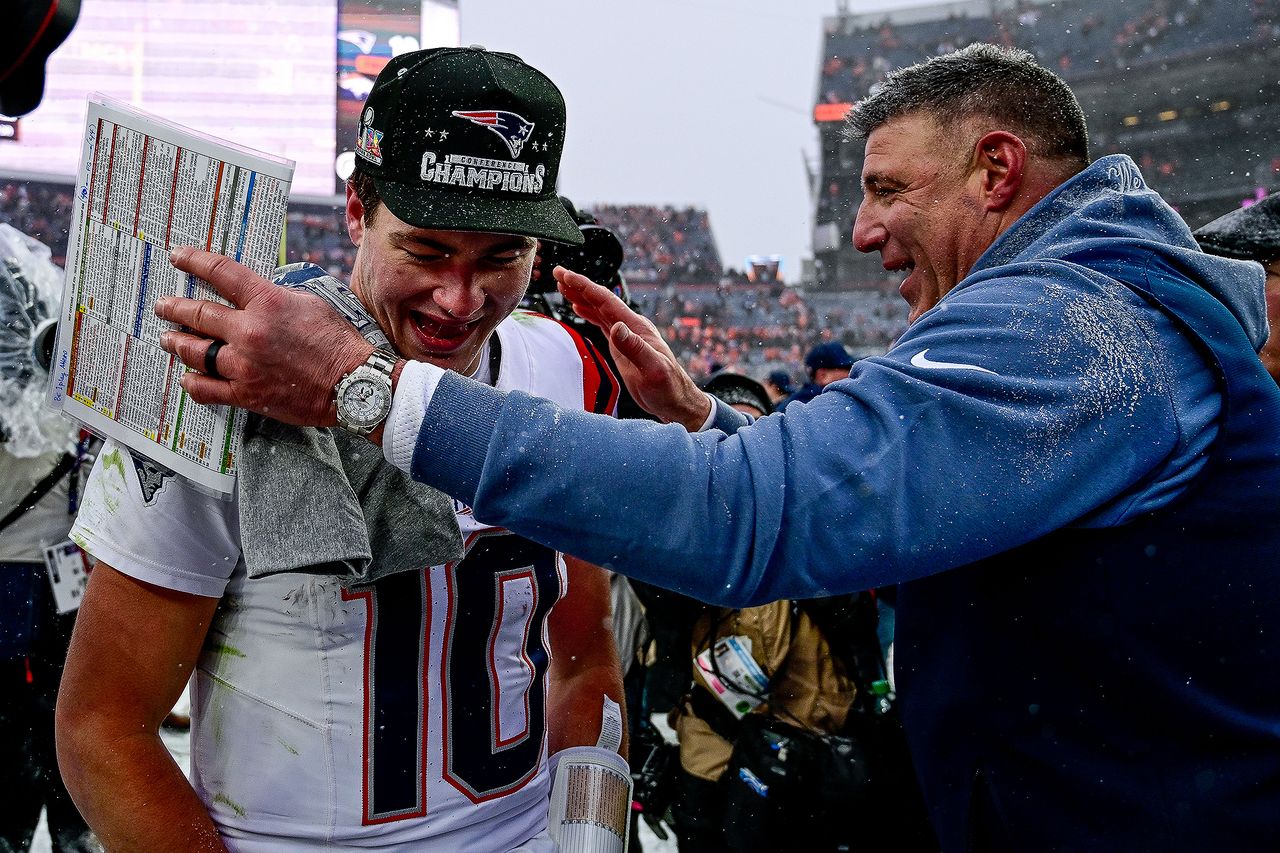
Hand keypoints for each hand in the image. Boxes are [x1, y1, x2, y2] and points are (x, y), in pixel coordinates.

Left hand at [154, 247, 374, 427]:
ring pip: (195, 351)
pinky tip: (188, 377)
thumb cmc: (338, 344)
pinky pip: (207, 389)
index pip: (220, 273)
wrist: (352, 385)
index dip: (194, 261)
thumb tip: (257, 295)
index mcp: (267, 303)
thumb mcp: (311, 304)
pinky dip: (193, 382)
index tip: (178, 257)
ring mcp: (244, 365)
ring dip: (176, 343)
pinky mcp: (247, 394)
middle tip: (162, 306)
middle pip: (197, 315)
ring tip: (168, 340)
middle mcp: (250, 332)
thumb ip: (277, 297)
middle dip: (174, 308)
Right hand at [555, 267, 709, 430]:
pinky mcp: (623, 346)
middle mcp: (631, 327)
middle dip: (579, 286)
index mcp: (636, 328)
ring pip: (600, 310)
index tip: (566, 276)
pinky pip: (602, 323)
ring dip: (581, 297)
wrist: (676, 401)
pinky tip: (578, 308)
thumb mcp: (653, 370)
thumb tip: (616, 327)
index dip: (585, 287)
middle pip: (601, 300)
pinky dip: (589, 313)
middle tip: (557, 273)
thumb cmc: (668, 387)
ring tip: (562, 286)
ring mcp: (627, 335)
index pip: (606, 301)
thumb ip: (635, 348)